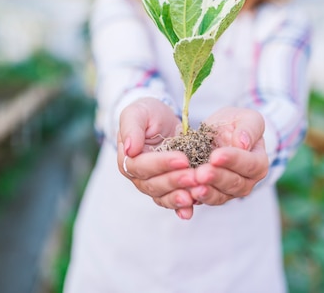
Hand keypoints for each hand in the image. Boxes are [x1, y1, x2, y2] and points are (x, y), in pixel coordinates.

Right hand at [117, 98, 197, 218]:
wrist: (161, 120)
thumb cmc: (147, 114)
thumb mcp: (137, 112)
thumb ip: (131, 127)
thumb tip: (129, 149)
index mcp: (127, 158)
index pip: (142, 166)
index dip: (162, 164)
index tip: (182, 159)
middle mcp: (138, 176)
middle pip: (154, 185)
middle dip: (175, 181)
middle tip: (195, 176)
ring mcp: (153, 184)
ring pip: (163, 196)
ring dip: (179, 197)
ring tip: (196, 193)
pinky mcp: (168, 188)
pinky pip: (172, 202)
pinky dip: (181, 208)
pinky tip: (190, 210)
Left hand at [188, 107, 268, 205]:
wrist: (216, 133)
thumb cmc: (235, 124)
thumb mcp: (245, 118)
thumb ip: (249, 128)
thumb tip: (243, 142)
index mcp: (258, 162)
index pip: (250, 164)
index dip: (233, 160)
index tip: (216, 155)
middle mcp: (246, 181)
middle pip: (234, 184)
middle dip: (216, 178)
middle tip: (201, 173)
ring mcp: (228, 191)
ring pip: (219, 196)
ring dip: (206, 192)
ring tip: (193, 187)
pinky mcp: (211, 195)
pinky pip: (204, 200)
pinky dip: (195, 198)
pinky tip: (186, 193)